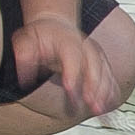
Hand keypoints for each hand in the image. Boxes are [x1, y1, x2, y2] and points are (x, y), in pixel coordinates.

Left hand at [5, 13, 125, 120]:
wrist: (54, 24)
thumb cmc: (40, 36)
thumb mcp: (25, 41)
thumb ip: (23, 58)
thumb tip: (24, 79)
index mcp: (67, 41)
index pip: (72, 57)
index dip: (72, 73)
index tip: (70, 89)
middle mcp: (85, 47)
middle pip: (93, 66)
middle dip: (93, 86)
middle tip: (90, 104)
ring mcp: (95, 54)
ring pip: (104, 73)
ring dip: (104, 92)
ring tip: (100, 110)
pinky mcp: (101, 62)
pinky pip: (109, 77)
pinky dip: (111, 91)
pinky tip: (110, 105)